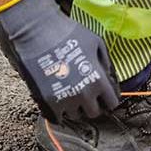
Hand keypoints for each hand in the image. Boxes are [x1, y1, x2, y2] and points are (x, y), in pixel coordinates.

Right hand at [0, 0, 119, 121]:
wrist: (38, 32)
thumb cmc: (68, 33)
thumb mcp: (96, 43)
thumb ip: (106, 64)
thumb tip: (110, 79)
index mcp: (98, 80)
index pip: (112, 103)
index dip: (108, 98)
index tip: (103, 94)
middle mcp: (83, 94)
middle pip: (94, 113)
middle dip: (92, 104)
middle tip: (86, 92)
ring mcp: (65, 100)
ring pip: (75, 115)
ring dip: (75, 106)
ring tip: (69, 90)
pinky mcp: (47, 102)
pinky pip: (58, 117)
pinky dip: (59, 111)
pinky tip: (58, 97)